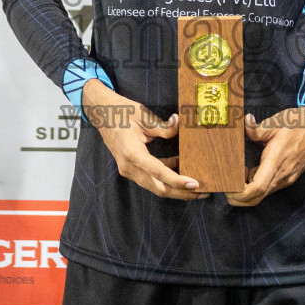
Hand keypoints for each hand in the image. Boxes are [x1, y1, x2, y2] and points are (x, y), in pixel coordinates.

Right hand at [81, 79, 205, 199]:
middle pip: (159, 188)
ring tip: (196, 187)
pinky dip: (166, 176)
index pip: (159, 173)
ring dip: (176, 188)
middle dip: (182, 193)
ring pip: (155, 187)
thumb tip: (179, 124)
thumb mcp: (144, 116)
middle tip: (203, 192)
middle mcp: (129, 167)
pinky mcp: (130, 167)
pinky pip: (151, 178)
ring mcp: (128, 169)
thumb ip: (163, 127)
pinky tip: (180, 166)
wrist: (101, 112)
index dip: (178, 181)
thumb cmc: (121, 111)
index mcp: (132, 154)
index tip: (195, 184)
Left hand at [226, 108, 304, 206]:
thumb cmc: (298, 124)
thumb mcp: (275, 122)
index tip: (228, 184)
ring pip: (262, 195)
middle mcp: (282, 175)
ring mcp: (286, 179)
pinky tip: (250, 171)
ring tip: (238, 173)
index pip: (256, 189)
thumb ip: (256, 128)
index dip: (239, 193)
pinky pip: (268, 188)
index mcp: (276, 161)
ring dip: (246, 191)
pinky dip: (255, 185)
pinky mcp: (288, 178)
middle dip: (238, 197)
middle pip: (256, 199)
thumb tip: (244, 123)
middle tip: (227, 183)